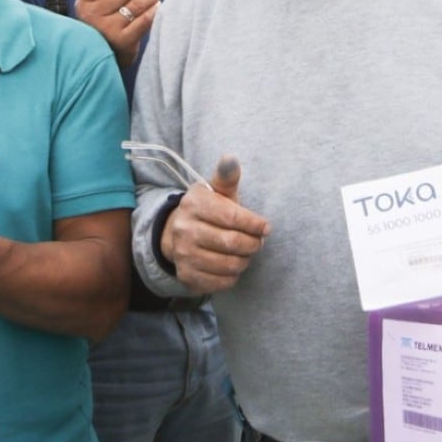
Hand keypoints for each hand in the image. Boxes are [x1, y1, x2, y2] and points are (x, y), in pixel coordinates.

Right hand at [72, 0, 160, 64]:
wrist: (103, 57)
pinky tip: (157, 6)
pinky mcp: (123, 41)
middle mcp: (93, 16)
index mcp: (84, 3)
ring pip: (135, 4)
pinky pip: (144, 20)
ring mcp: (107, 29)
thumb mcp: (96, 7)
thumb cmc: (104, 25)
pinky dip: (153, 10)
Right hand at [161, 155, 269, 294]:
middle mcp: (184, 229)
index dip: (254, 224)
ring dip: (245, 260)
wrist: (175, 234)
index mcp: (194, 204)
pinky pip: (222, 282)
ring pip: (229, 265)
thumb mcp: (216, 191)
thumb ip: (227, 177)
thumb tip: (231, 159)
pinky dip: (233, 275)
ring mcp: (183, 255)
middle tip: (257, 242)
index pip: (232, 217)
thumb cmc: (207, 211)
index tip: (266, 227)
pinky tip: (232, 264)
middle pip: (233, 243)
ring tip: (245, 252)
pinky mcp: (187, 276)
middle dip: (253, 244)